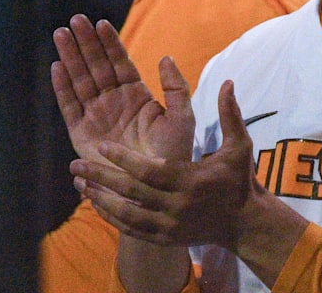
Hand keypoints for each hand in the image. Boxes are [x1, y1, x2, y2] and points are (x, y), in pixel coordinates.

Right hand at [52, 14, 193, 166]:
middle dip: (86, 42)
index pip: (120, 62)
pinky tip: (57, 67)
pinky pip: (69, 106)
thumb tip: (165, 57)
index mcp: (136, 95)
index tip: (101, 23)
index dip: (110, 43)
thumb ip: (176, 89)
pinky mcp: (81, 134)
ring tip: (61, 34)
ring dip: (71, 57)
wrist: (153, 190)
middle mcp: (113, 102)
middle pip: (96, 66)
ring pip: (80, 80)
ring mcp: (96, 116)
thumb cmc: (172, 156)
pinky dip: (62, 87)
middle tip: (76, 19)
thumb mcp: (182, 119)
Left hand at [72, 80, 259, 249]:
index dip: (124, 159)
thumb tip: (228, 81)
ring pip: (126, 214)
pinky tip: (94, 203)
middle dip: (101, 178)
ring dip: (100, 198)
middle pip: (132, 193)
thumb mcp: (239, 146)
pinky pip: (131, 230)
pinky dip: (111, 217)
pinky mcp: (165, 239)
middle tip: (75, 164)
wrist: (245, 224)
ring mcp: (170, 227)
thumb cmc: (239, 180)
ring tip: (79, 182)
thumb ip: (230, 114)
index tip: (102, 145)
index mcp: (191, 182)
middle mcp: (177, 207)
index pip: (150, 171)